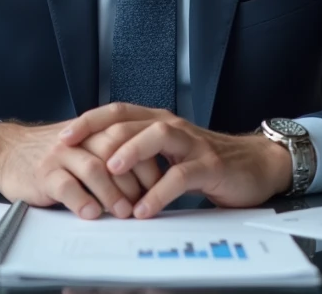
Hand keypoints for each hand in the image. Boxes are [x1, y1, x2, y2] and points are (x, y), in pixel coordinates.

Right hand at [0, 120, 160, 218]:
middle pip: (116, 152)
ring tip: (124, 212)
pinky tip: (91, 213)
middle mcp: (80, 138)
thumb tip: (148, 180)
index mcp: (94, 130)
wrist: (8, 150)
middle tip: (146, 203)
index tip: (159, 185)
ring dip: (112, 193)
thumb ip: (111, 154)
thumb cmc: (51, 153)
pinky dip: (81, 201)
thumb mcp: (83, 144)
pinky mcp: (44, 173)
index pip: (130, 141)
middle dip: (135, 180)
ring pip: (94, 169)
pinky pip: (66, 186)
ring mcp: (61, 154)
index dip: (147, 163)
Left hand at [59, 103, 291, 217]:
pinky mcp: (210, 165)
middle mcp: (174, 127)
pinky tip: (145, 208)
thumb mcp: (168, 155)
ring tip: (111, 171)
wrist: (257, 166)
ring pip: (158, 136)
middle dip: (100, 135)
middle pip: (132, 120)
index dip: (89, 121)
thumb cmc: (208, 162)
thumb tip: (97, 167)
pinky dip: (161, 191)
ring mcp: (193, 143)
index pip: (118, 113)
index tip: (64, 136)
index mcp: (159, 122)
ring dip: (132, 151)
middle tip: (76, 153)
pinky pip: (183, 175)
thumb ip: (140, 155)